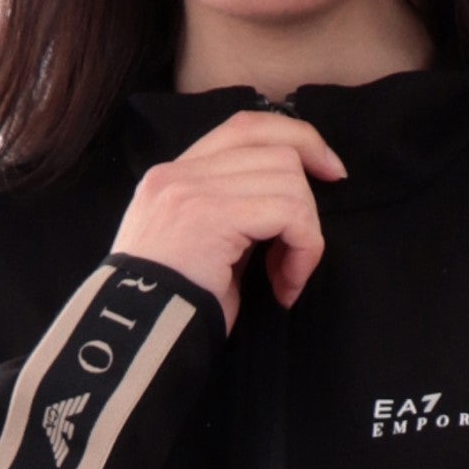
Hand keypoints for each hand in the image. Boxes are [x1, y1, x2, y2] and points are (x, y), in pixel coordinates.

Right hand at [111, 105, 346, 335]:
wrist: (137, 339)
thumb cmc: (176, 308)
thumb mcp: (204, 247)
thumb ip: (235, 213)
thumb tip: (293, 201)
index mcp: (174, 175)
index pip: (246, 128)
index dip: (299, 139)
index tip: (330, 171)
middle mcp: (178, 173)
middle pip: (278, 150)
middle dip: (308, 204)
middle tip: (297, 258)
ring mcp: (191, 189)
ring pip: (290, 182)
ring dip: (304, 236)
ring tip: (284, 278)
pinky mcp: (210, 215)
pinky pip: (289, 214)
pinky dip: (303, 251)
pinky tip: (284, 286)